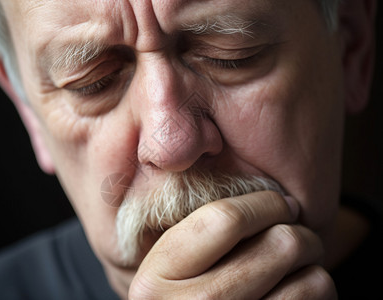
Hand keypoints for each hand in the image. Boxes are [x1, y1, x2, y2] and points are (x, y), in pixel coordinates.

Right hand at [128, 191, 336, 298]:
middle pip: (279, 245)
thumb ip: (186, 231)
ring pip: (311, 280)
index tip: (279, 203)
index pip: (224, 219)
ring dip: (311, 266)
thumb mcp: (161, 267)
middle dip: (298, 231)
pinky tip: (297, 292)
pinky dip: (318, 291)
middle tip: (295, 234)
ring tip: (296, 266)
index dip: (264, 203)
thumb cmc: (177, 298)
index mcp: (157, 277)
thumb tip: (242, 180)